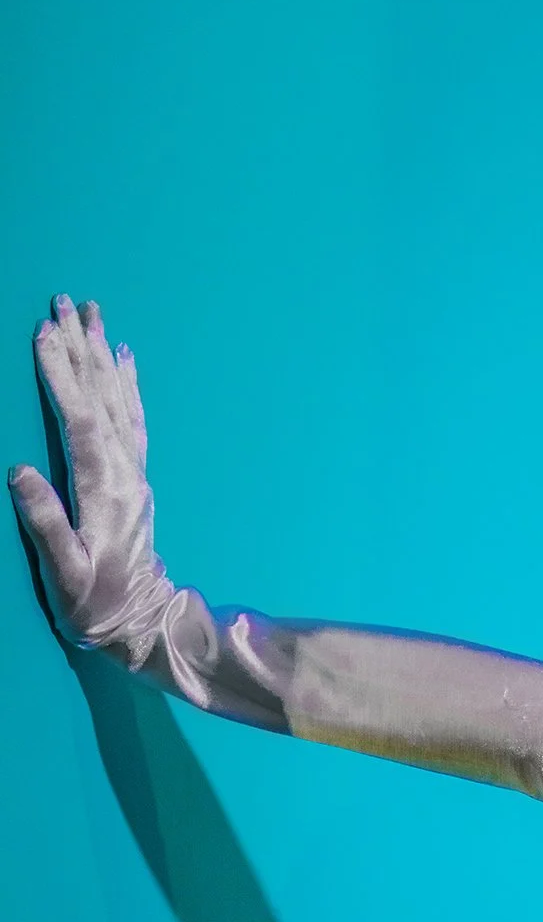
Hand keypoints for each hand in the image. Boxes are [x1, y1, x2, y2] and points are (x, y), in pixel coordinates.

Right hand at [9, 295, 180, 662]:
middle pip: (101, 396)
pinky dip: (127, 382)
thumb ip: (43, 522)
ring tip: (93, 312)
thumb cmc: (95, 602)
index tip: (43, 334)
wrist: (144, 621)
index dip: (60, 376)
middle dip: (80, 347)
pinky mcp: (136, 475)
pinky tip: (123, 356)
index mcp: (104, 489)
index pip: (80, 420)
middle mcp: (125, 470)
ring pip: (119, 399)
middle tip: (65, 300)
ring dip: (103, 353)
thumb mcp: (63, 570)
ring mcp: (134, 470)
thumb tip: (18, 471)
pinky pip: (134, 417)